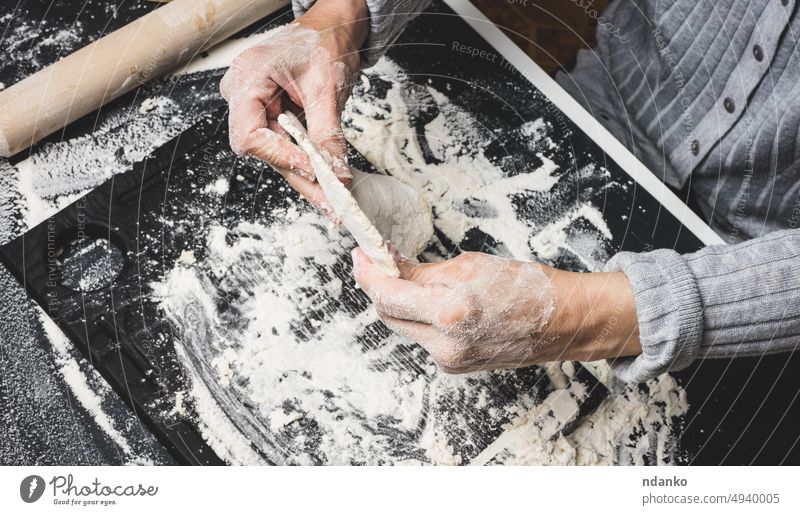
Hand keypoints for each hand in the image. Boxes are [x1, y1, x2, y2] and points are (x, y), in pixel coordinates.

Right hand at [219, 0, 368, 210]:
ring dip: (305, 173)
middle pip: (263, 149)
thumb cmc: (325, 42)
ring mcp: (255, 105)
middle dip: (298, 174)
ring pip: (276, 151)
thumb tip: (336, 174)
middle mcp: (243, 94)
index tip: (312, 170)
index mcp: (248, 78)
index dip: (280, 157)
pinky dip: (306, 160)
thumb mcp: (328, 88)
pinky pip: (286, 144)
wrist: (333, 27)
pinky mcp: (270, 114)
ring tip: (332, 194)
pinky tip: (325, 178)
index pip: (249, 135)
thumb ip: (327, 134)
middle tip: (329, 199)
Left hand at [352, 249, 641, 372]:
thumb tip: (389, 267)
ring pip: (404, 327)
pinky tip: (444, 306)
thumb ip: (422, 272)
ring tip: (423, 283)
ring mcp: (449, 360)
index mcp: (449, 311)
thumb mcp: (470, 265)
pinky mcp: (454, 367)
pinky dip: (424, 319)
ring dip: (404, 304)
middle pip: (387, 314)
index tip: (362, 257)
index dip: (367, 273)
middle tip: (383, 264)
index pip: (386, 294)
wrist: (562, 321)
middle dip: (382, 288)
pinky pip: (424, 339)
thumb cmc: (526, 287)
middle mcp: (445, 343)